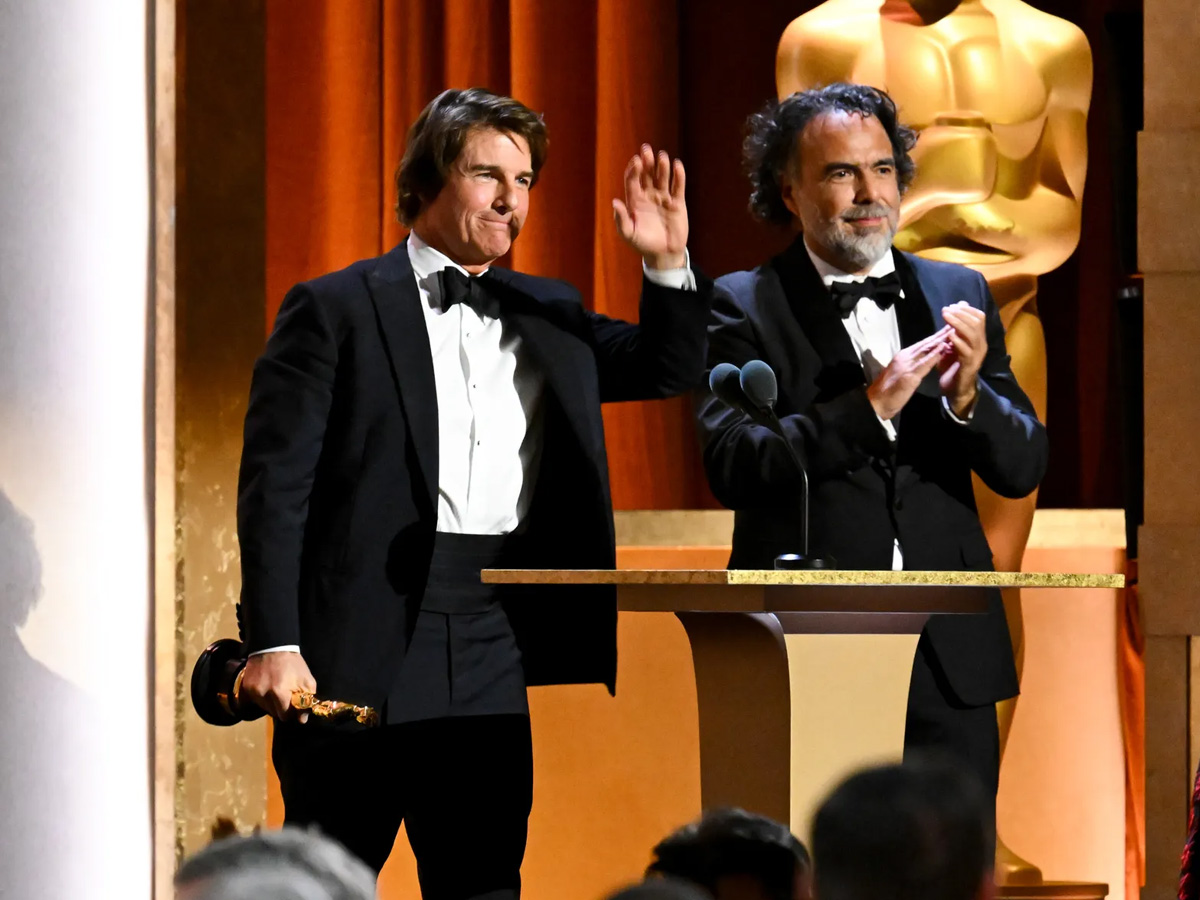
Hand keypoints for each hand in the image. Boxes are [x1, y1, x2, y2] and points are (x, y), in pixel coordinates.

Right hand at [239, 651, 316, 722]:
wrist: (272, 646)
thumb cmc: (292, 664)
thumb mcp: (306, 680)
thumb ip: (307, 700)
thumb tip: (302, 719)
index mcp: (279, 692)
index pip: (284, 716)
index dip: (291, 712)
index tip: (293, 704)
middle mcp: (263, 694)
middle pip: (274, 714)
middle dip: (281, 708)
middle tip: (285, 695)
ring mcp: (253, 692)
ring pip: (265, 708)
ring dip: (271, 703)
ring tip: (276, 688)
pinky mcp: (246, 688)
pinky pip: (256, 701)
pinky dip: (263, 697)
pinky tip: (268, 686)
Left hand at [612, 145, 687, 269]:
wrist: (663, 254)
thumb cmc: (643, 244)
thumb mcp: (628, 234)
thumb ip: (621, 219)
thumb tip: (615, 202)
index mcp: (635, 200)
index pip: (632, 180)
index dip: (634, 170)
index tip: (636, 161)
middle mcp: (649, 195)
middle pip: (647, 174)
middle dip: (647, 162)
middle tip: (646, 149)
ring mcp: (663, 198)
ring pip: (663, 177)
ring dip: (662, 166)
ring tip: (662, 156)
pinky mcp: (678, 203)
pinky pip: (678, 186)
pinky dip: (678, 176)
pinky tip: (677, 165)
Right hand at [867, 325, 954, 419]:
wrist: (874, 403)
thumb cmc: (886, 392)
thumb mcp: (900, 374)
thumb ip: (911, 365)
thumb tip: (922, 360)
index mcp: (903, 356)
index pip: (922, 344)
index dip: (936, 336)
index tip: (948, 329)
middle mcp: (905, 357)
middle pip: (926, 343)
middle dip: (941, 334)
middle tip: (955, 323)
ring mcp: (906, 366)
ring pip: (926, 349)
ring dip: (941, 340)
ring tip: (953, 331)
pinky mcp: (909, 376)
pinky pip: (924, 363)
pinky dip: (935, 355)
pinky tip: (943, 348)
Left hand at [939, 302, 986, 415]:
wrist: (956, 389)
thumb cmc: (953, 365)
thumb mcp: (953, 344)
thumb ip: (954, 328)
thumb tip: (955, 308)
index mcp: (978, 338)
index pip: (979, 317)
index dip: (967, 309)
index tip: (952, 305)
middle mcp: (981, 345)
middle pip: (977, 323)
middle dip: (961, 313)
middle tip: (947, 309)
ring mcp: (977, 355)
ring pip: (973, 334)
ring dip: (958, 323)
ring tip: (946, 316)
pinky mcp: (970, 365)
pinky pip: (966, 350)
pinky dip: (957, 341)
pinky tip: (948, 335)